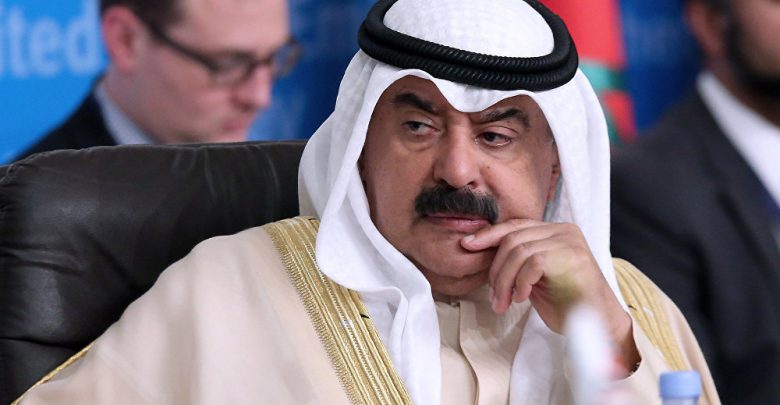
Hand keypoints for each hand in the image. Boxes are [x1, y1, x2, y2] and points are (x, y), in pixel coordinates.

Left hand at [460, 219, 638, 370]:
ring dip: (505, 281)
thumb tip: (481, 250)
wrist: (599, 325)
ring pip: (519, 251)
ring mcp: (570, 241)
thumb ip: (517, 261)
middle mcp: (564, 230)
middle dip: (496, 270)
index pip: (515, 226)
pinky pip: (533, 263)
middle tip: (495, 297)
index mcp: (555, 231)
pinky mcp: (573, 256)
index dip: (489, 234)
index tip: (467, 245)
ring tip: (505, 302)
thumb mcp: (533, 278)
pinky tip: (522, 298)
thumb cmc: (566, 303)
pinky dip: (521, 282)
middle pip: (512, 238)